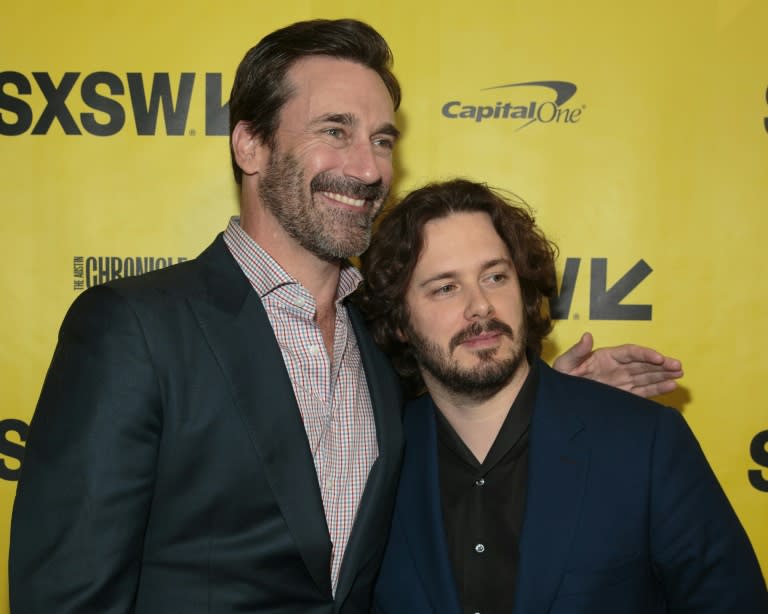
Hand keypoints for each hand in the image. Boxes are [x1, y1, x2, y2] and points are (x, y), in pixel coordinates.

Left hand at [552, 332, 683, 397]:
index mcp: (606, 357)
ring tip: (679, 375)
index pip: (630, 353)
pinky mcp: (623, 397)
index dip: (645, 354)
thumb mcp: (565, 364)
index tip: (659, 358)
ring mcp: (621, 382)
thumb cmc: (561, 379)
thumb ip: (577, 351)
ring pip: (646, 377)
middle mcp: (617, 368)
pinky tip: (670, 387)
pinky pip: (642, 393)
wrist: (559, 400)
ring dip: (663, 376)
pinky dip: (656, 390)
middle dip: (661, 365)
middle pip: (643, 364)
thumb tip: (588, 336)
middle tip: (678, 366)